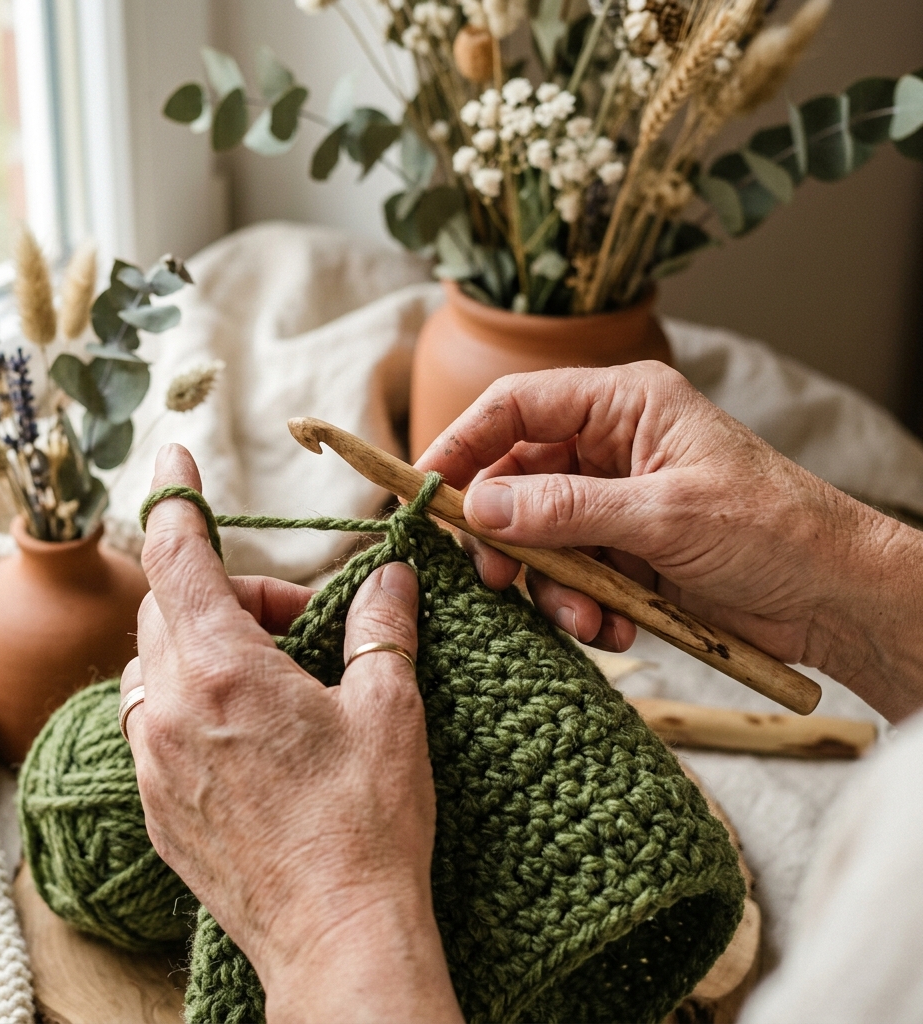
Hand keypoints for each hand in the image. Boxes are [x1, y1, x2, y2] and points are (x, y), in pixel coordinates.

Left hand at [123, 444, 462, 1022]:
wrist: (338, 938)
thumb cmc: (368, 824)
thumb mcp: (390, 708)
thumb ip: (380, 626)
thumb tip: (392, 576)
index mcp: (224, 671)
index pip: (177, 555)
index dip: (175, 498)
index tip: (172, 458)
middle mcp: (169, 711)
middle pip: (169, 608)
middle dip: (228, 590)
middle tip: (298, 618)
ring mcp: (153, 763)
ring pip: (155, 665)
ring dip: (206, 645)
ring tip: (276, 675)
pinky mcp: (158, 805)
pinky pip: (153, 721)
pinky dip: (192, 697)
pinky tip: (250, 726)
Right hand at [416, 363, 922, 720]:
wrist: (834, 599)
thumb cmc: (772, 531)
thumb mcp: (663, 516)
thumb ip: (564, 509)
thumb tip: (479, 506)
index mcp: (625, 406)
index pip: (518, 406)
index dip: (464, 442)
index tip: (425, 488)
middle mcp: (613, 447)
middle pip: (517, 477)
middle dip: (507, 534)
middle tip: (497, 577)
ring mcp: (616, 502)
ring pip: (539, 536)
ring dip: (551, 584)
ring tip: (584, 618)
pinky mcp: (624, 552)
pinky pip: (572, 574)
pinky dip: (582, 607)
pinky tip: (616, 630)